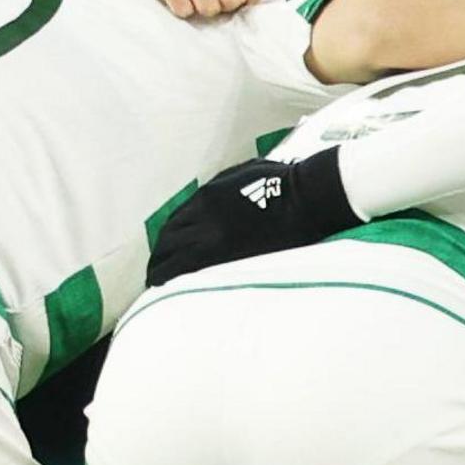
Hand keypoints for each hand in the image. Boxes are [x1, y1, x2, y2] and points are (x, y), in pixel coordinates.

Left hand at [145, 152, 357, 285]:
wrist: (305, 199)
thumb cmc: (286, 183)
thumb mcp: (247, 173)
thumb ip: (227, 185)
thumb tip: (222, 194)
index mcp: (207, 197)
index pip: (176, 221)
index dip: (169, 238)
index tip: (170, 250)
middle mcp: (201, 217)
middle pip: (167, 240)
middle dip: (161, 256)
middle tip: (160, 271)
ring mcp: (210, 239)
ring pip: (170, 257)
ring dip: (161, 271)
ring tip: (159, 285)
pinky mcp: (221, 259)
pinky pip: (185, 272)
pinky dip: (172, 280)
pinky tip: (168, 291)